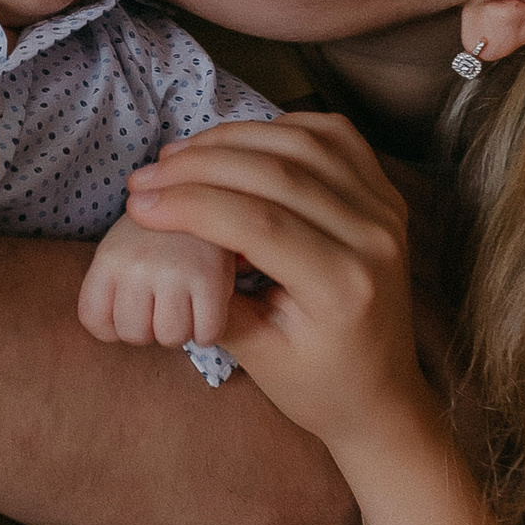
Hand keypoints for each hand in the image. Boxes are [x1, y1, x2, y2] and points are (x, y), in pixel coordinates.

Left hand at [77, 208, 238, 353]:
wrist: (204, 190)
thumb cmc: (159, 232)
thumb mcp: (120, 247)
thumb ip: (111, 286)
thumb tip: (115, 335)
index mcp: (108, 259)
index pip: (95, 322)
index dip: (113, 328)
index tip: (132, 311)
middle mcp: (136, 265)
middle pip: (133, 334)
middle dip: (149, 330)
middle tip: (162, 308)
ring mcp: (173, 271)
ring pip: (170, 337)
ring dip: (181, 331)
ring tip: (186, 308)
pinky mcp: (210, 278)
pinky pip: (206, 333)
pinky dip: (208, 332)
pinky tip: (207, 312)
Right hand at [121, 114, 430, 459]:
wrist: (383, 395)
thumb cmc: (316, 386)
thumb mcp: (258, 355)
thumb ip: (215, 296)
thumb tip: (165, 238)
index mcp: (343, 286)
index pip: (258, 223)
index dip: (191, 205)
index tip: (138, 204)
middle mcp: (375, 238)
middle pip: (278, 173)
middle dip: (199, 167)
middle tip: (144, 176)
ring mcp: (386, 210)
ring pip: (303, 144)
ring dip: (232, 140)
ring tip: (178, 157)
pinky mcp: (386, 196)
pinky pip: (333, 137)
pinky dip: (280, 129)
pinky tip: (238, 144)